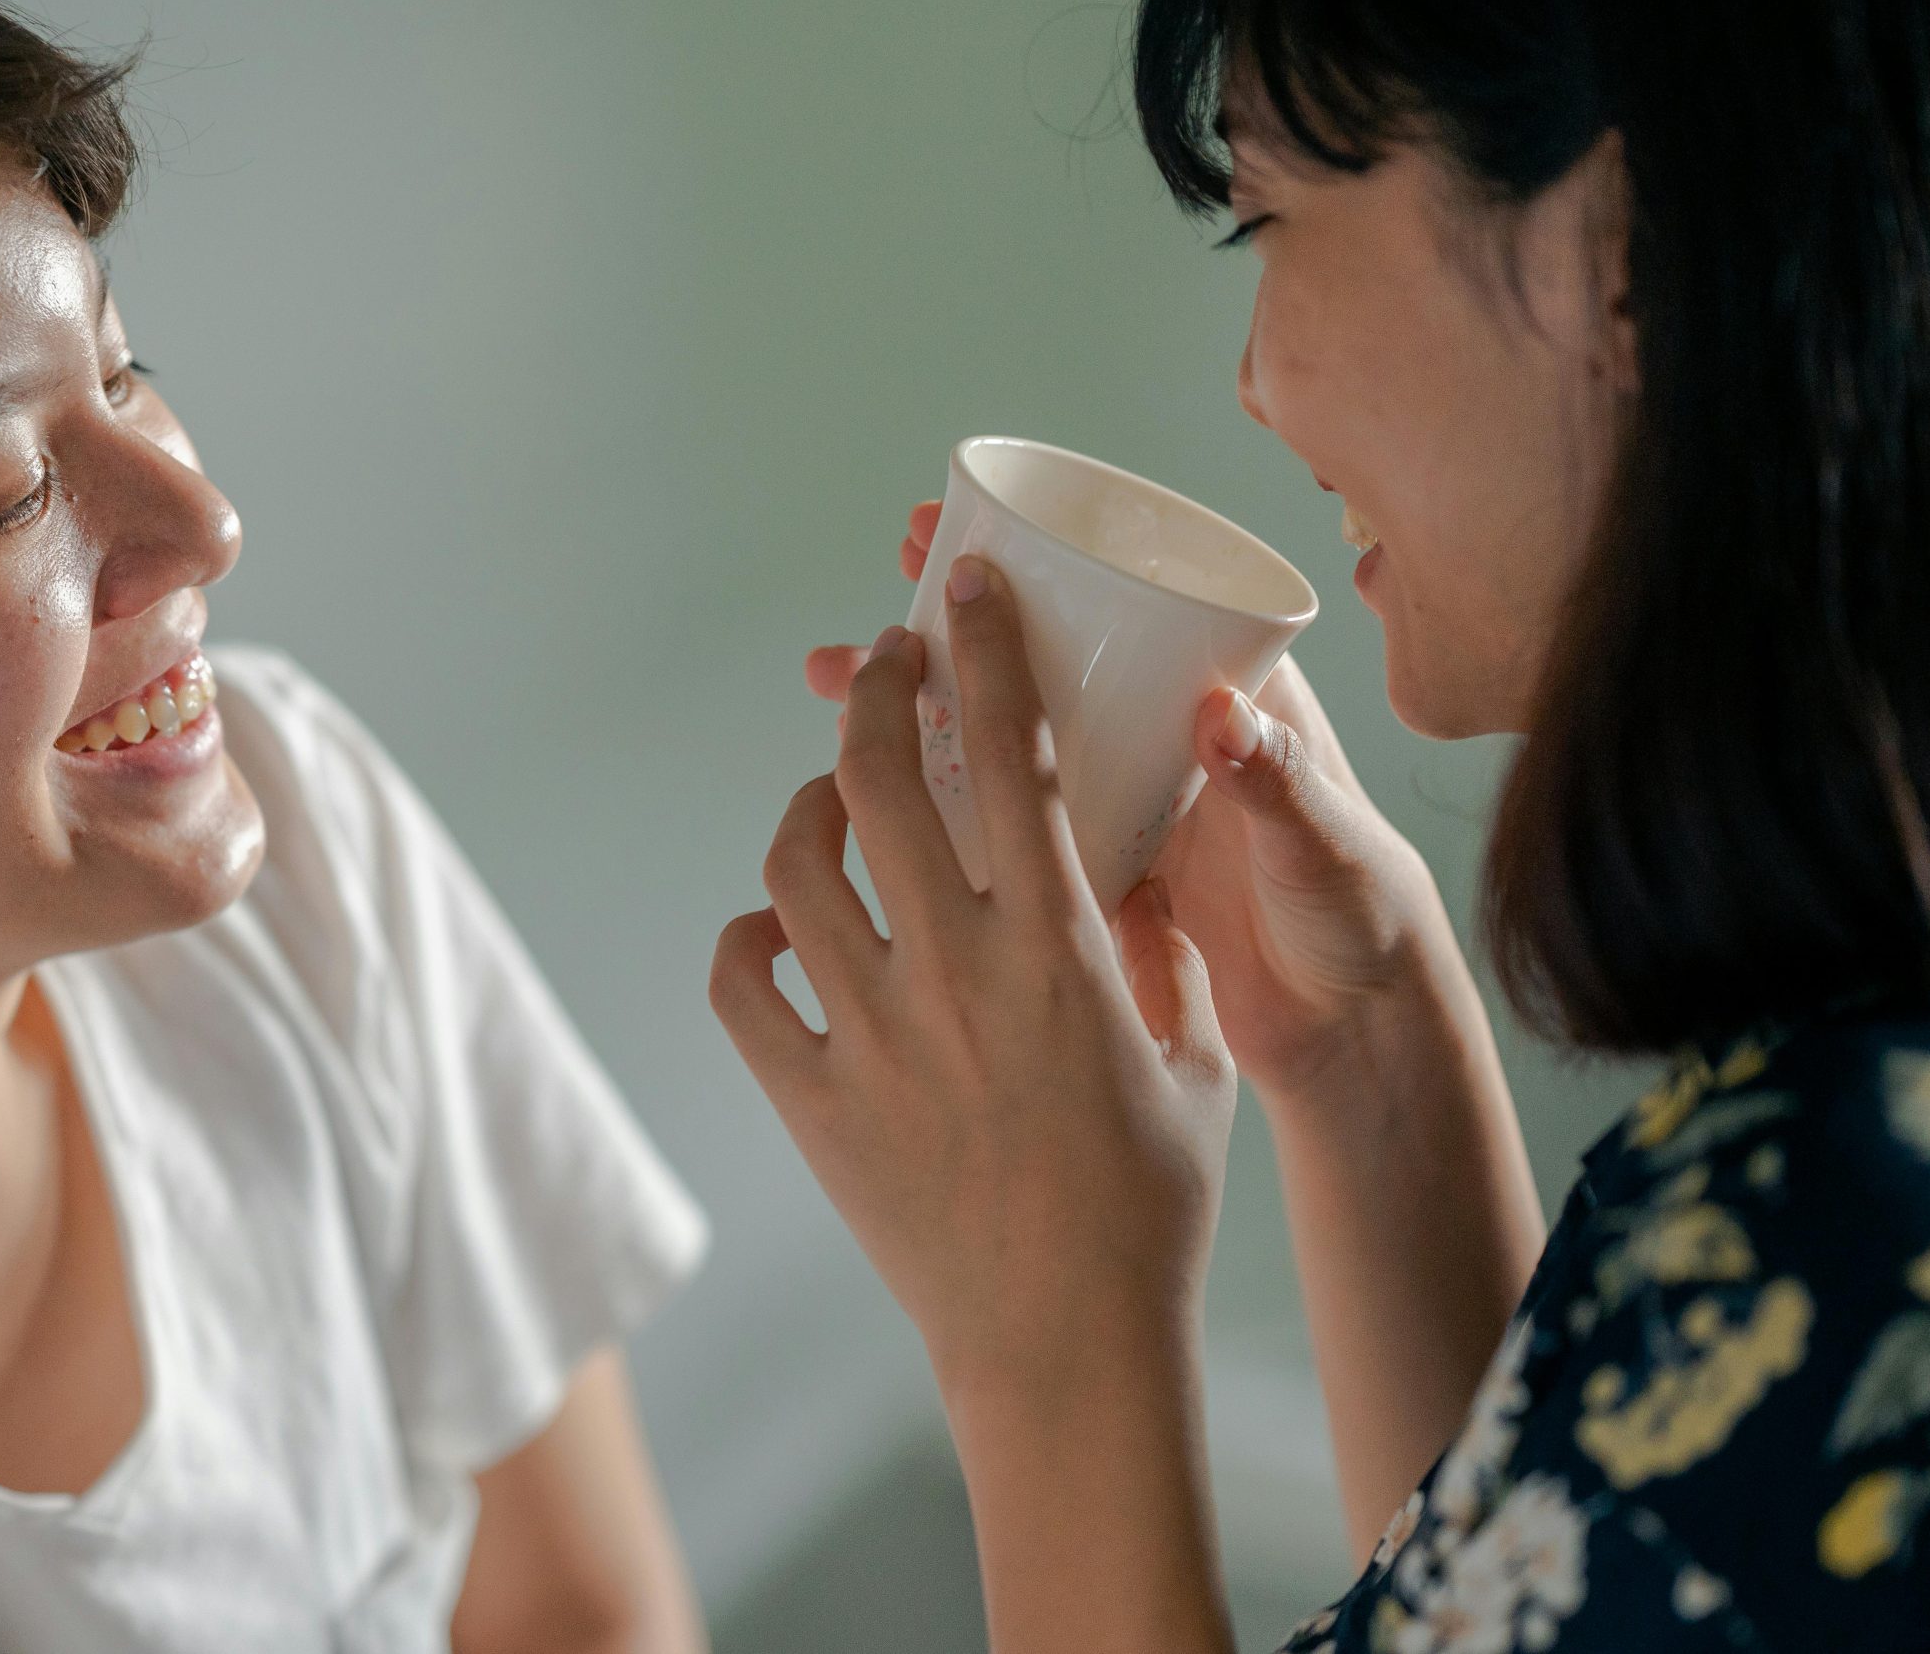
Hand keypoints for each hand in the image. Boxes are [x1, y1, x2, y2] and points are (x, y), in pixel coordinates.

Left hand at [718, 555, 1236, 1401]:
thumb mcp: (1191, 1059)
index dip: (984, 647)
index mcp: (1060, 947)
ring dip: (806, 808)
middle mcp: (955, 971)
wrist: (1066, 1345)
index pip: (1009, 752)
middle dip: (874, 691)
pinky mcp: (811, 1100)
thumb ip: (1157, 952)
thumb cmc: (1149, 1206)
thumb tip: (1131, 872)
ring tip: (827, 802)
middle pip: (876, 778)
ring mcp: (871, 1034)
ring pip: (794, 865)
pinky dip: (746, 939)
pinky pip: (739, 983)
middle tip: (887, 664)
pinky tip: (779, 931)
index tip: (965, 585)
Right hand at [806, 504, 1466, 1098]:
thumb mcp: (1325, 842)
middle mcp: (1163, 736)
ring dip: (927, 710)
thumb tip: (1218, 717)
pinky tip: (866, 793)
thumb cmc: (1363, 921)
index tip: (963, 530)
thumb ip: (1279, 782)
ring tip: (836, 686)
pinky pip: (1005, 822)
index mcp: (1225, 697)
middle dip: (954, 627)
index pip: (1123, 600)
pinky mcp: (1093, 875)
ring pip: (1006, 738)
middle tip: (875, 602)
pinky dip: (941, 802)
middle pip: (1044, 660)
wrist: (1356, 1035)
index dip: (1040, 558)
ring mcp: (1123, 805)